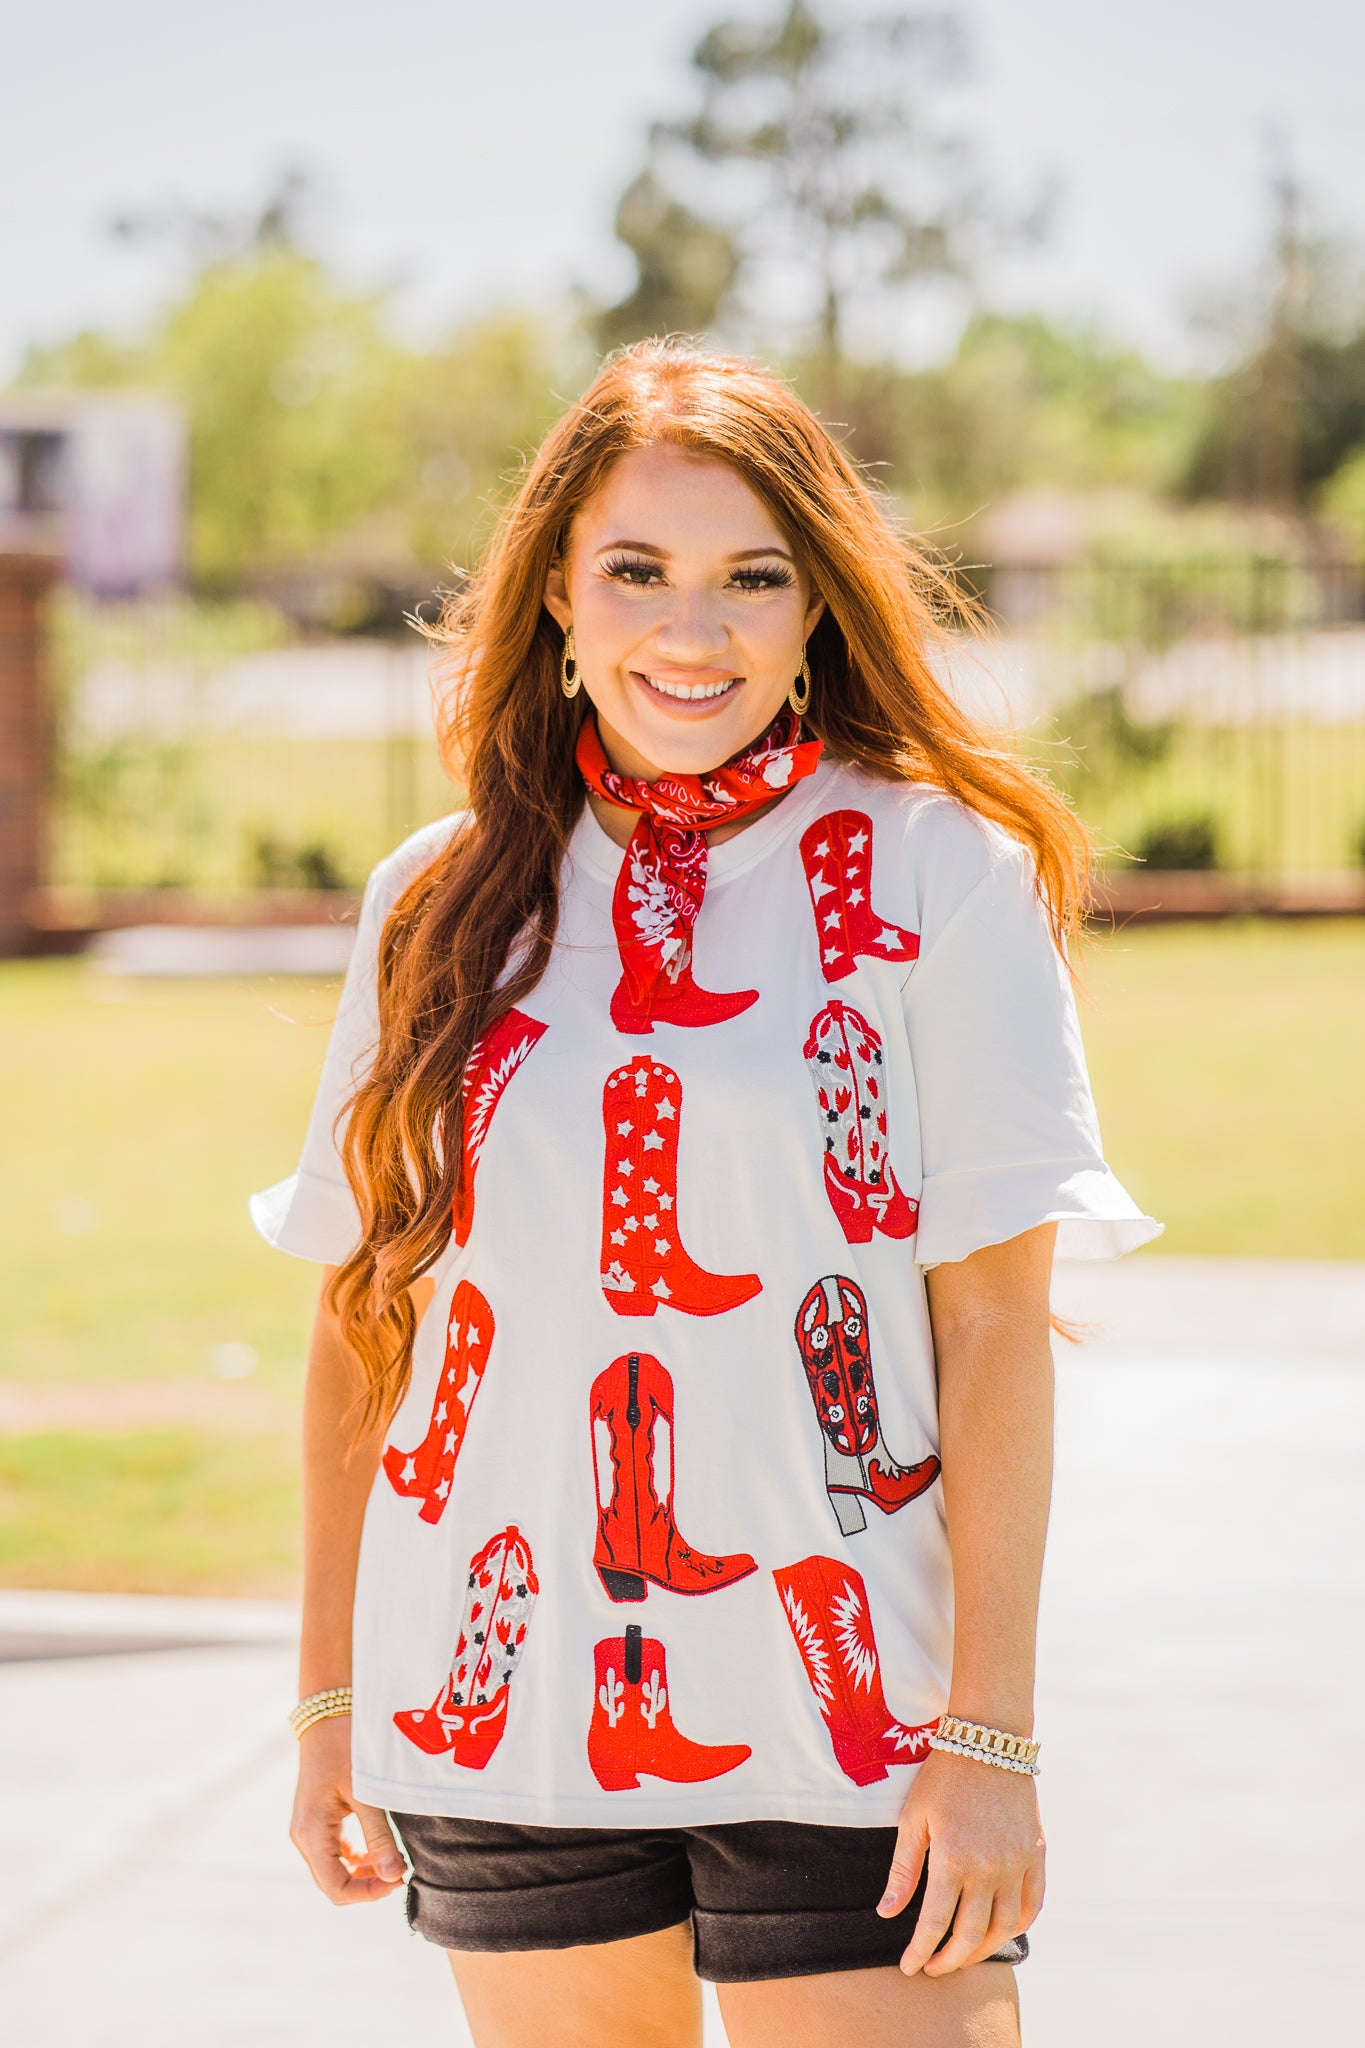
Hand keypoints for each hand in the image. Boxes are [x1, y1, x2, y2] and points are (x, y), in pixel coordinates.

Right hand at [289, 1714, 406, 1903]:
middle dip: (366, 1885)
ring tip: (391, 1859)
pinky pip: (331, 1854)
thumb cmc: (347, 1748)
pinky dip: (354, 1858)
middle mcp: (302, 1836)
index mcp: (311, 1833)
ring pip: (331, 1871)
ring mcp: (305, 1829)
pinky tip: (376, 1847)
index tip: (398, 1878)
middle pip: (332, 1884)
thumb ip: (380, 1837)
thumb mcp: (367, 1792)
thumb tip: (394, 1876)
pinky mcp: (313, 1820)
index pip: (336, 1888)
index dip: (368, 1893)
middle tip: (400, 1870)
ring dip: (361, 1874)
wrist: (327, 1714)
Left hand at [877, 1748, 1044, 1975]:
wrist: (989, 1741)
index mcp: (953, 1859)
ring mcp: (1017, 1864)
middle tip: (933, 1968)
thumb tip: (886, 1914)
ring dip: (982, 1950)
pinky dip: (1018, 1926)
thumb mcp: (913, 1818)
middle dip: (950, 1960)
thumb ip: (903, 1870)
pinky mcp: (1036, 1855)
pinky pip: (1032, 1905)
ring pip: (1004, 1928)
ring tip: (962, 1955)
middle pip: (971, 1936)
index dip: (920, 1951)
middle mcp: (989, 1869)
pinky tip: (1000, 1932)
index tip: (909, 1968)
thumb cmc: (943, 1777)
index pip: (934, 1924)